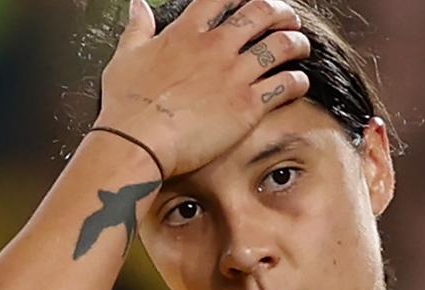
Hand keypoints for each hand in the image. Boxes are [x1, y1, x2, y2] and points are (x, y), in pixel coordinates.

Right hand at [95, 0, 310, 177]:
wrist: (138, 142)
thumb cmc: (126, 107)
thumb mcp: (124, 58)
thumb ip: (137, 28)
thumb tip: (138, 6)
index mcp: (186, 34)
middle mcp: (215, 47)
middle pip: (261, 12)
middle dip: (280, 12)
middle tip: (287, 19)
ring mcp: (234, 75)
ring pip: (281, 46)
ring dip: (296, 43)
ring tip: (300, 47)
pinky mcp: (247, 105)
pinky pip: (285, 85)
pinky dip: (297, 81)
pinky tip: (299, 83)